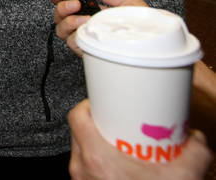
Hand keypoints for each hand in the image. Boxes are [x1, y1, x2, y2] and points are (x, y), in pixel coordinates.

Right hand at [50, 0, 147, 56]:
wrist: (156, 46)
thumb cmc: (143, 27)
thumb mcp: (127, 4)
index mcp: (91, 12)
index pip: (66, 3)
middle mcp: (85, 25)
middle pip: (59, 17)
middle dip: (62, 8)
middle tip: (74, 3)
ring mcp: (86, 38)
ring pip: (62, 30)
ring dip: (69, 22)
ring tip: (85, 18)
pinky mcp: (88, 51)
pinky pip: (73, 43)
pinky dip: (77, 35)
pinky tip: (89, 29)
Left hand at [68, 99, 211, 178]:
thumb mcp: (184, 177)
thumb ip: (196, 151)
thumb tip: (196, 138)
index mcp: (95, 158)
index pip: (76, 116)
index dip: (90, 103)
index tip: (105, 102)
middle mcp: (81, 169)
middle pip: (80, 132)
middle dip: (100, 124)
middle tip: (121, 122)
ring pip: (83, 152)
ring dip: (100, 145)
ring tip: (123, 144)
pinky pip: (88, 170)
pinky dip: (100, 164)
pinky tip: (121, 166)